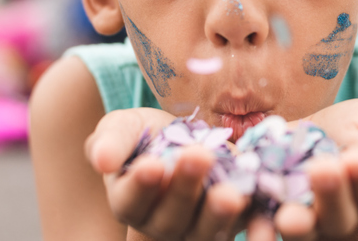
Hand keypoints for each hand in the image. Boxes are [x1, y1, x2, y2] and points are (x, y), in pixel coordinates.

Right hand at [85, 108, 248, 240]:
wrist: (189, 135)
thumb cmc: (146, 133)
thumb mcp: (124, 126)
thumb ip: (111, 141)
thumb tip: (101, 160)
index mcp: (130, 202)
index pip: (130, 202)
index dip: (141, 187)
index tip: (152, 165)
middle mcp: (162, 223)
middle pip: (170, 219)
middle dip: (184, 190)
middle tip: (198, 157)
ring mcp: (198, 227)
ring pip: (204, 231)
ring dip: (217, 213)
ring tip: (230, 192)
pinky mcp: (234, 221)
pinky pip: (243, 227)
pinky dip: (253, 224)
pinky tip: (257, 201)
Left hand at [254, 99, 357, 240]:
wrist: (320, 129)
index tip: (356, 161)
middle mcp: (340, 213)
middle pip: (336, 215)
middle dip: (329, 197)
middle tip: (321, 172)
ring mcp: (303, 215)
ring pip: (299, 228)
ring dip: (291, 225)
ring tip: (284, 215)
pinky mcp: (267, 206)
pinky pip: (259, 217)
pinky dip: (250, 216)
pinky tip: (236, 204)